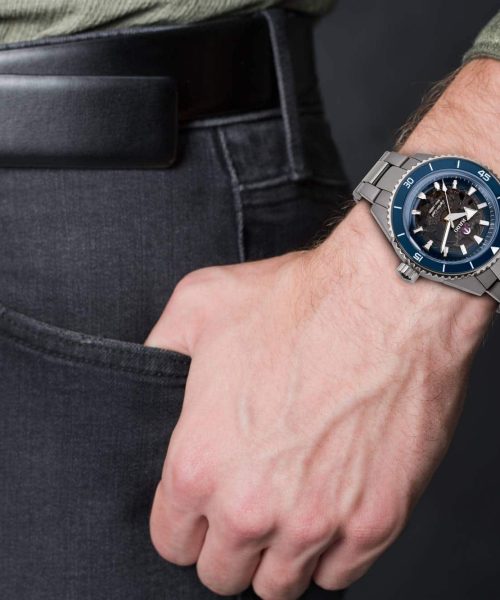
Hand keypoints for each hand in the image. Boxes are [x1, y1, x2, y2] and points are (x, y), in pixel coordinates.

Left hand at [145, 58, 498, 598]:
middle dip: (227, 545)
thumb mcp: (202, 304)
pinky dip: (330, 554)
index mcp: (201, 462)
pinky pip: (339, 575)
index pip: (171, 540)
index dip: (184, 523)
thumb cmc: (301, 301)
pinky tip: (328, 515)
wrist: (390, 298)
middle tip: (245, 508)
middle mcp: (253, 506)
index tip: (201, 506)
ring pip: (279, 586)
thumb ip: (161, 348)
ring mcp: (318, 521)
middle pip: (222, 572)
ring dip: (277, 557)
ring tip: (286, 515)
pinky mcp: (375, 520)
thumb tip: (150, 367)